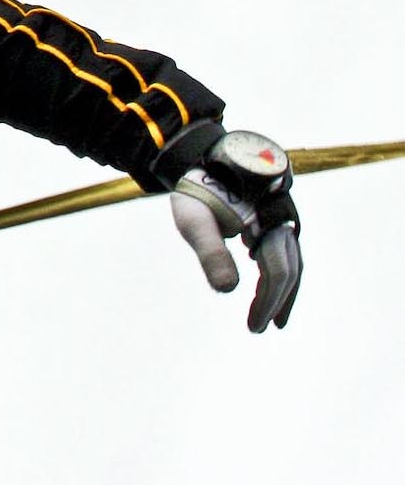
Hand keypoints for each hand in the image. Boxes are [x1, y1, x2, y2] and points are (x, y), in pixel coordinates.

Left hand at [169, 130, 301, 332]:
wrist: (198, 156)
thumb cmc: (195, 187)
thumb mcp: (195, 221)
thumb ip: (211, 253)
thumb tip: (227, 291)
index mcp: (270, 218)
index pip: (279, 269)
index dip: (270, 300)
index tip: (255, 326)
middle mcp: (282, 218)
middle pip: (290, 268)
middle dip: (277, 301)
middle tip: (261, 328)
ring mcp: (278, 217)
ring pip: (289, 261)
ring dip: (281, 291)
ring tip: (271, 319)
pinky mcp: (269, 218)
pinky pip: (279, 251)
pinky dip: (275, 274)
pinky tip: (263, 290)